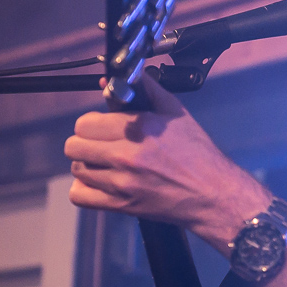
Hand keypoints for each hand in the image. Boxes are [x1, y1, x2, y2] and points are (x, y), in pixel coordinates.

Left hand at [65, 75, 269, 251]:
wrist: (212, 194)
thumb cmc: (197, 153)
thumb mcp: (175, 112)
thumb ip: (144, 89)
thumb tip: (111, 80)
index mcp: (138, 129)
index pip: (85, 123)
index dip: (93, 123)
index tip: (102, 127)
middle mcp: (125, 155)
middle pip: (74, 146)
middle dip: (86, 142)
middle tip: (101, 144)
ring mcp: (121, 183)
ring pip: (76, 170)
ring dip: (88, 165)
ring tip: (105, 164)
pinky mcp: (122, 205)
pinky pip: (80, 196)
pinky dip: (84, 190)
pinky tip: (100, 183)